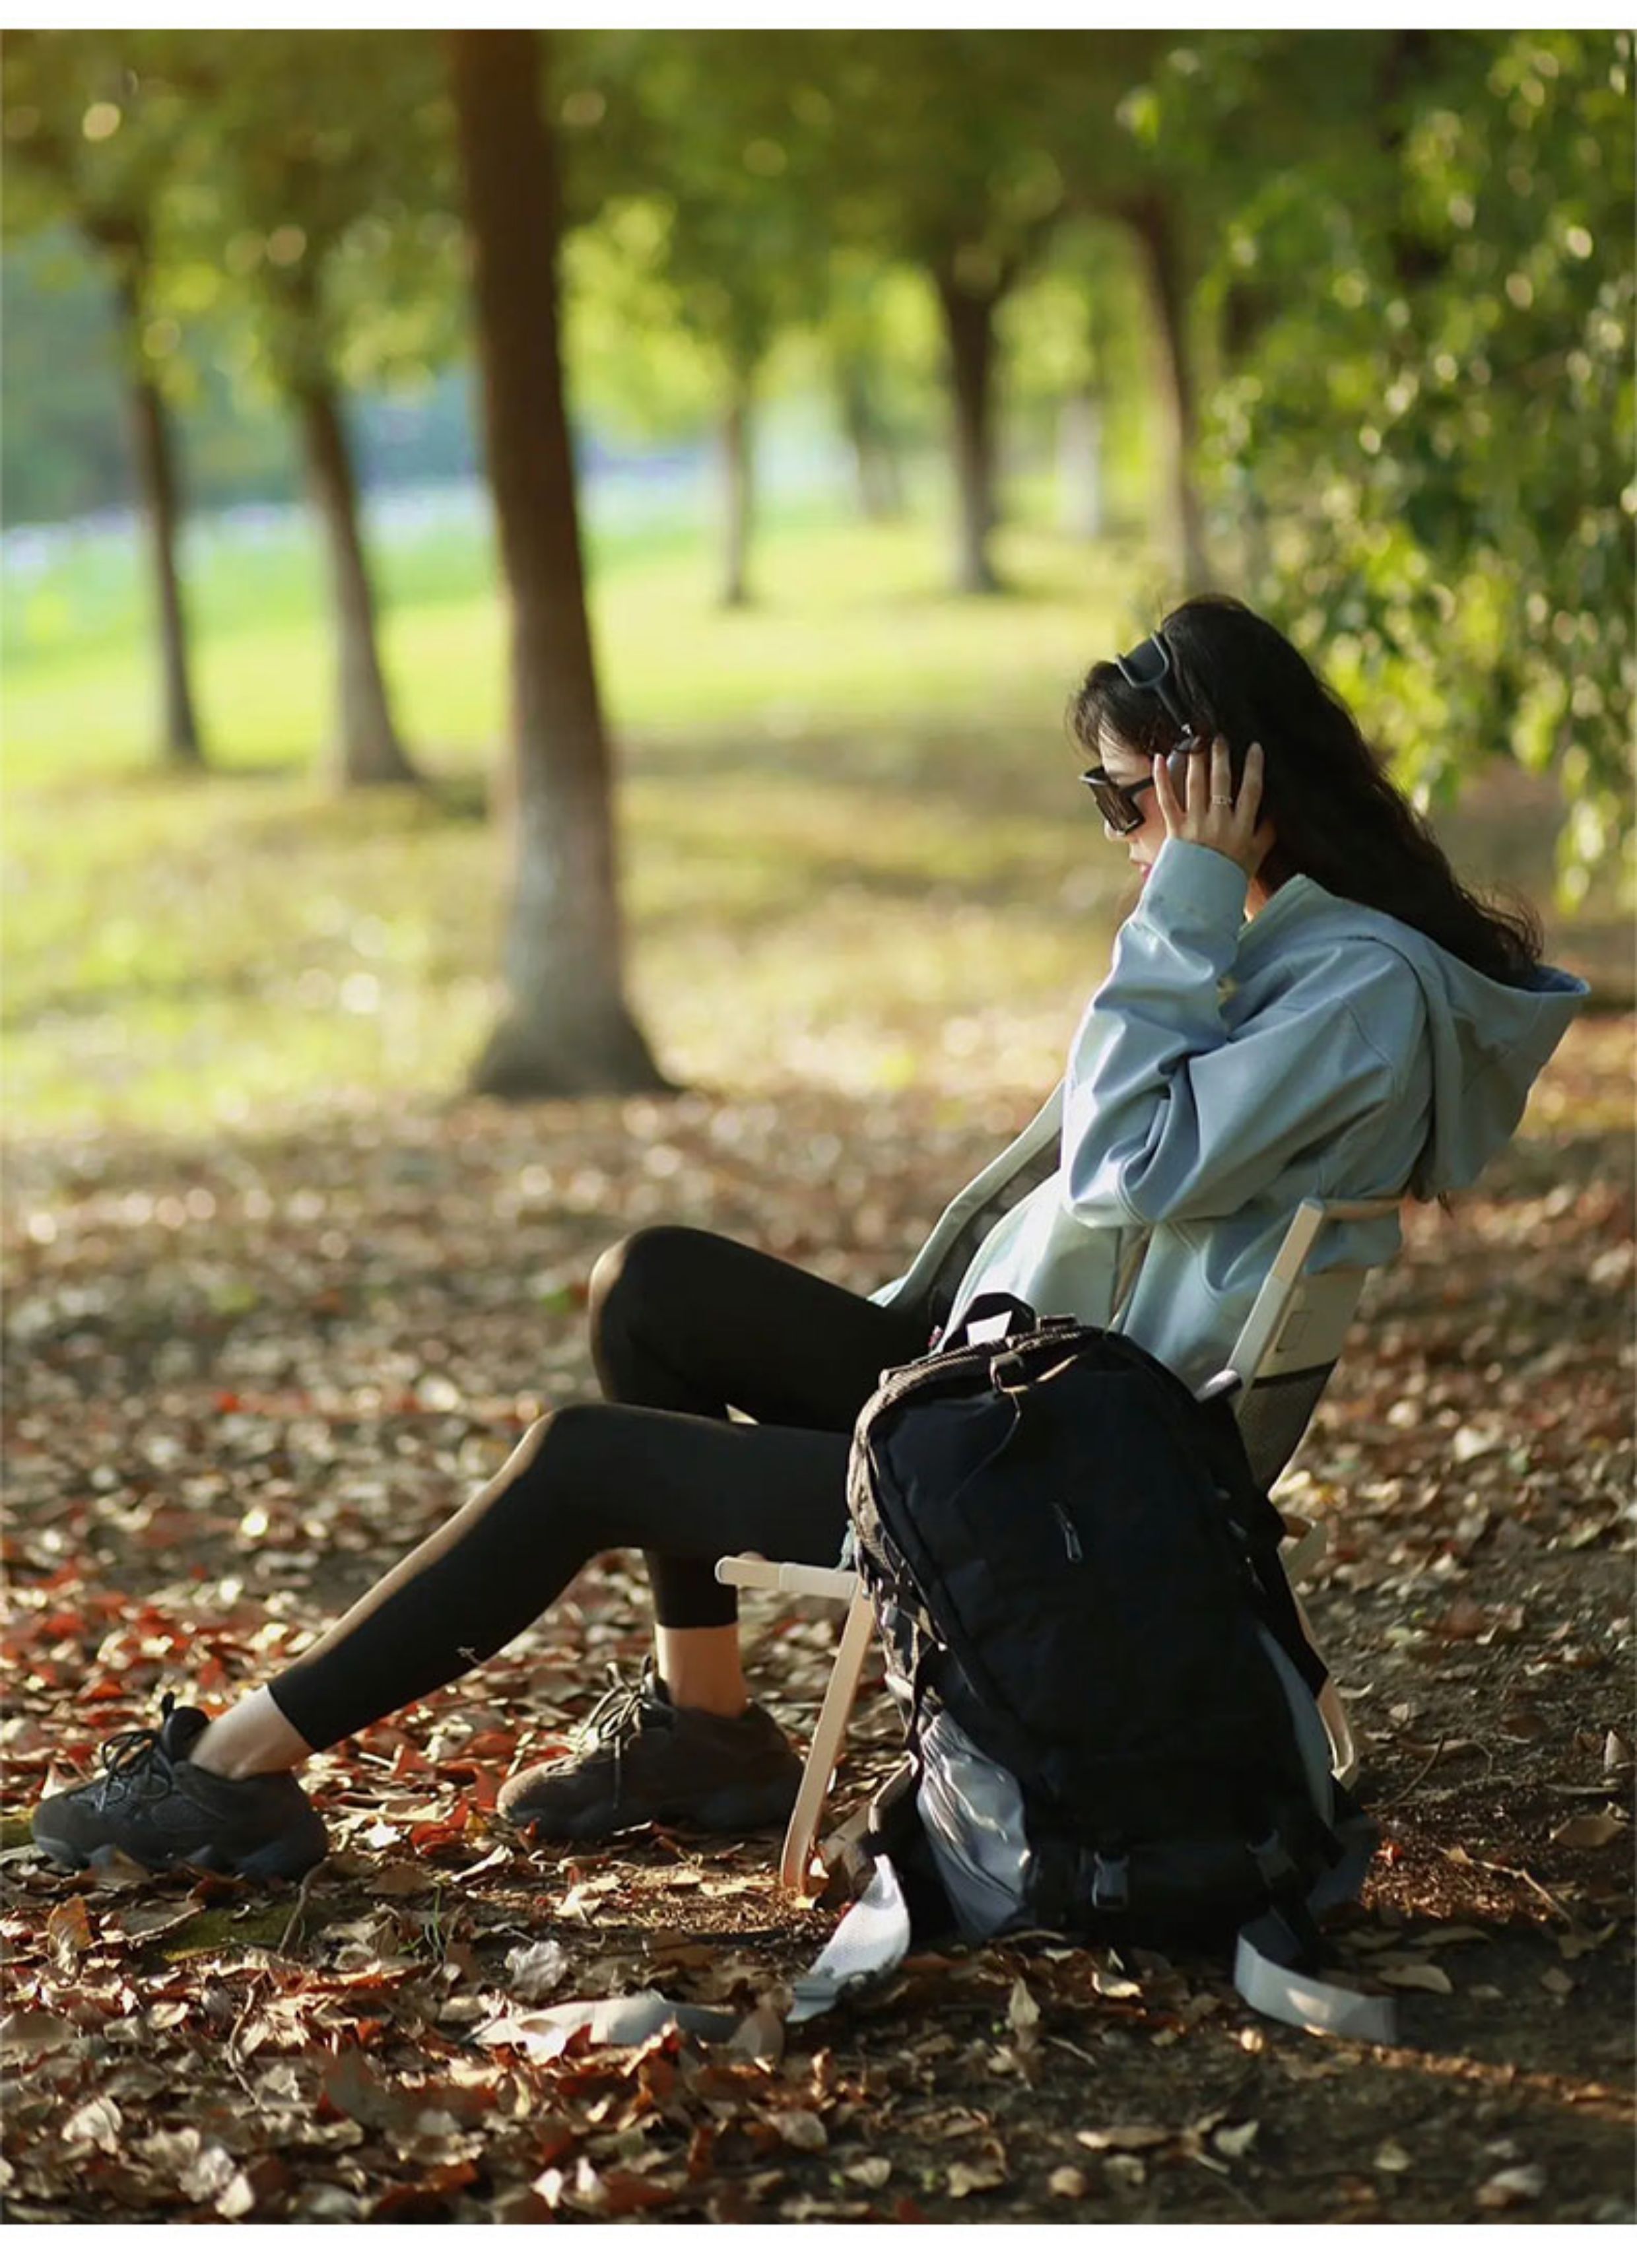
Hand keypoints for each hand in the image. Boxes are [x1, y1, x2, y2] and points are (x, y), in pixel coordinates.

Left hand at [1152, 734, 1275, 878]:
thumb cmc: (1228, 878)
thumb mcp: (1255, 857)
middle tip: (1219, 736)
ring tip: (1196, 739)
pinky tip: (1161, 758)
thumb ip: (1266, 834)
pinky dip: (1163, 778)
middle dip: (1221, 756)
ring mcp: (1196, 824)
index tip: (1254, 747)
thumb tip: (1277, 812)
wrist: (1199, 900)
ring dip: (1196, 759)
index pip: (1252, 790)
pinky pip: (1167, 799)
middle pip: (1222, 782)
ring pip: (1196, 785)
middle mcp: (1219, 823)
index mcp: (1242, 828)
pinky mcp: (1174, 829)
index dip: (1254, 767)